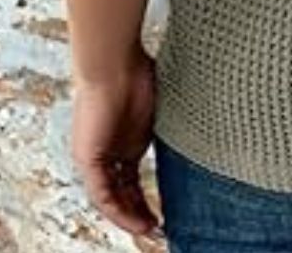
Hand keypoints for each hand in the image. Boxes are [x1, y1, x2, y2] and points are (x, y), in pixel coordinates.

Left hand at [70, 45, 163, 239]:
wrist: (115, 62)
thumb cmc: (139, 71)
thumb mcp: (161, 105)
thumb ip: (172, 122)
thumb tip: (204, 122)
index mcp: (124, 139)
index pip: (131, 178)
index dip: (145, 196)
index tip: (164, 210)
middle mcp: (109, 150)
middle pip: (121, 191)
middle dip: (138, 210)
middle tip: (157, 227)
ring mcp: (96, 155)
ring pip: (110, 196)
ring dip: (128, 216)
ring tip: (148, 229)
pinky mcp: (88, 158)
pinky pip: (101, 193)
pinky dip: (117, 209)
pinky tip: (134, 219)